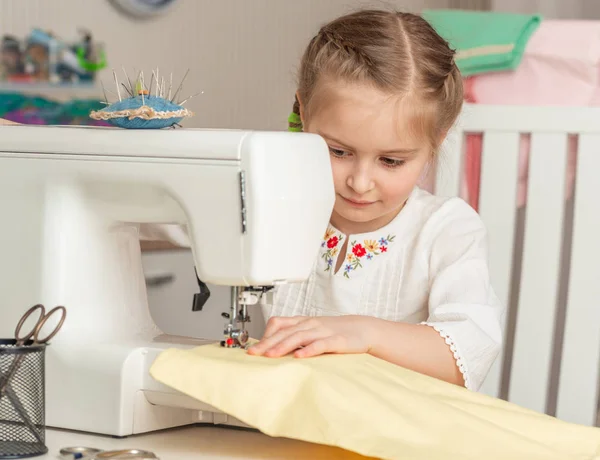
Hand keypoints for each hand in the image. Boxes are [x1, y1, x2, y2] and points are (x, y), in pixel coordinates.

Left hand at [247, 315, 376, 357]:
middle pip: (285, 331)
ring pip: (299, 336)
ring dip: (283, 346)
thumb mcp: (313, 331)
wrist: (363, 329)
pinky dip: (308, 349)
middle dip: (267, 343)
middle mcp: (310, 324)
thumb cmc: (335, 332)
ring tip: (270, 355)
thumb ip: (296, 337)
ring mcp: (323, 331)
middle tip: (253, 353)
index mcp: (303, 321)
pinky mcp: (336, 340)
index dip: (265, 335)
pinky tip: (299, 356)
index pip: (279, 324)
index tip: (253, 347)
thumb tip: (275, 349)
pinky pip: (320, 344)